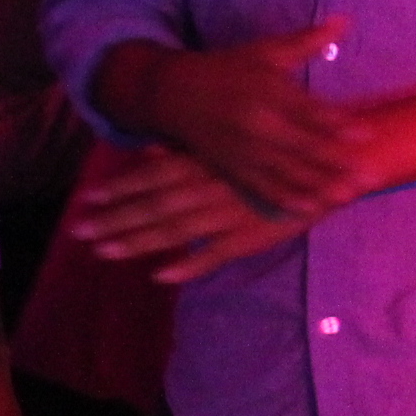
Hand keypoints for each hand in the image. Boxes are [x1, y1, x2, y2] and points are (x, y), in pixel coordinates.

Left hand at [70, 145, 317, 282]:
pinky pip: (215, 253)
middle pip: (154, 205)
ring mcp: (231, 212)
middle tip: (78, 231)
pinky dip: (189, 264)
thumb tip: (150, 153)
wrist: (337, 165)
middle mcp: (212, 186)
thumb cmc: (285, 148)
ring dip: (138, 241)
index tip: (89, 198)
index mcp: (209, 162)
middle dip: (115, 218)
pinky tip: (160, 276)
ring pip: (177, 229)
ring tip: (103, 252)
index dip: (121, 187)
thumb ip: (193, 150)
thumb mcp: (239, 139)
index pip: (155, 176)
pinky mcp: (253, 235)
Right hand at [140, 21, 371, 214]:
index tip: (368, 135)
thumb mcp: (266, 51)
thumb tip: (345, 20)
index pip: (309, 112)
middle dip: (338, 163)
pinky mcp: (232, 168)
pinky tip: (311, 210)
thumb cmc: (227, 68)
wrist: (171, 93)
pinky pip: (262, 188)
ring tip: (350, 197)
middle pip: (303, 147)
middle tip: (372, 176)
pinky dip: (287, 200)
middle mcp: (258, 124)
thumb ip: (307, 42)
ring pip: (287, 173)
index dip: (339, 125)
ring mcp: (244, 150)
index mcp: (268, 93)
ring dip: (320, 186)